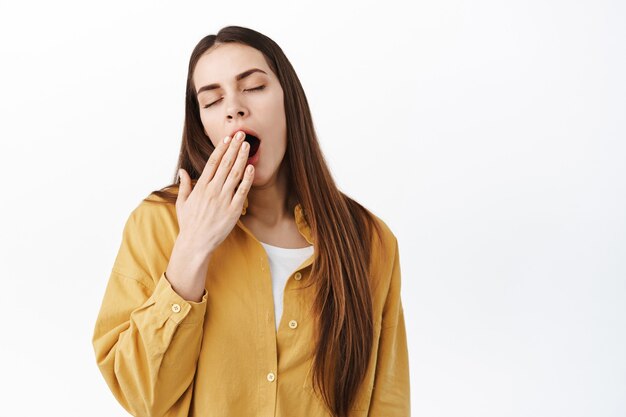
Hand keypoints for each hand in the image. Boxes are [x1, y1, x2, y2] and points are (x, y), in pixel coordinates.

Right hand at [176, 131, 254, 255]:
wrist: (196, 244)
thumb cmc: (189, 224)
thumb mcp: (182, 203)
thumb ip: (184, 186)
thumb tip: (183, 171)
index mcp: (200, 188)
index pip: (212, 163)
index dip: (221, 149)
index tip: (227, 138)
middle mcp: (212, 191)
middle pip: (225, 164)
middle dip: (234, 148)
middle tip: (242, 134)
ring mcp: (223, 200)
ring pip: (234, 174)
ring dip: (242, 158)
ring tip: (247, 146)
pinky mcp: (233, 211)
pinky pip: (242, 192)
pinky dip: (247, 179)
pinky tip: (251, 168)